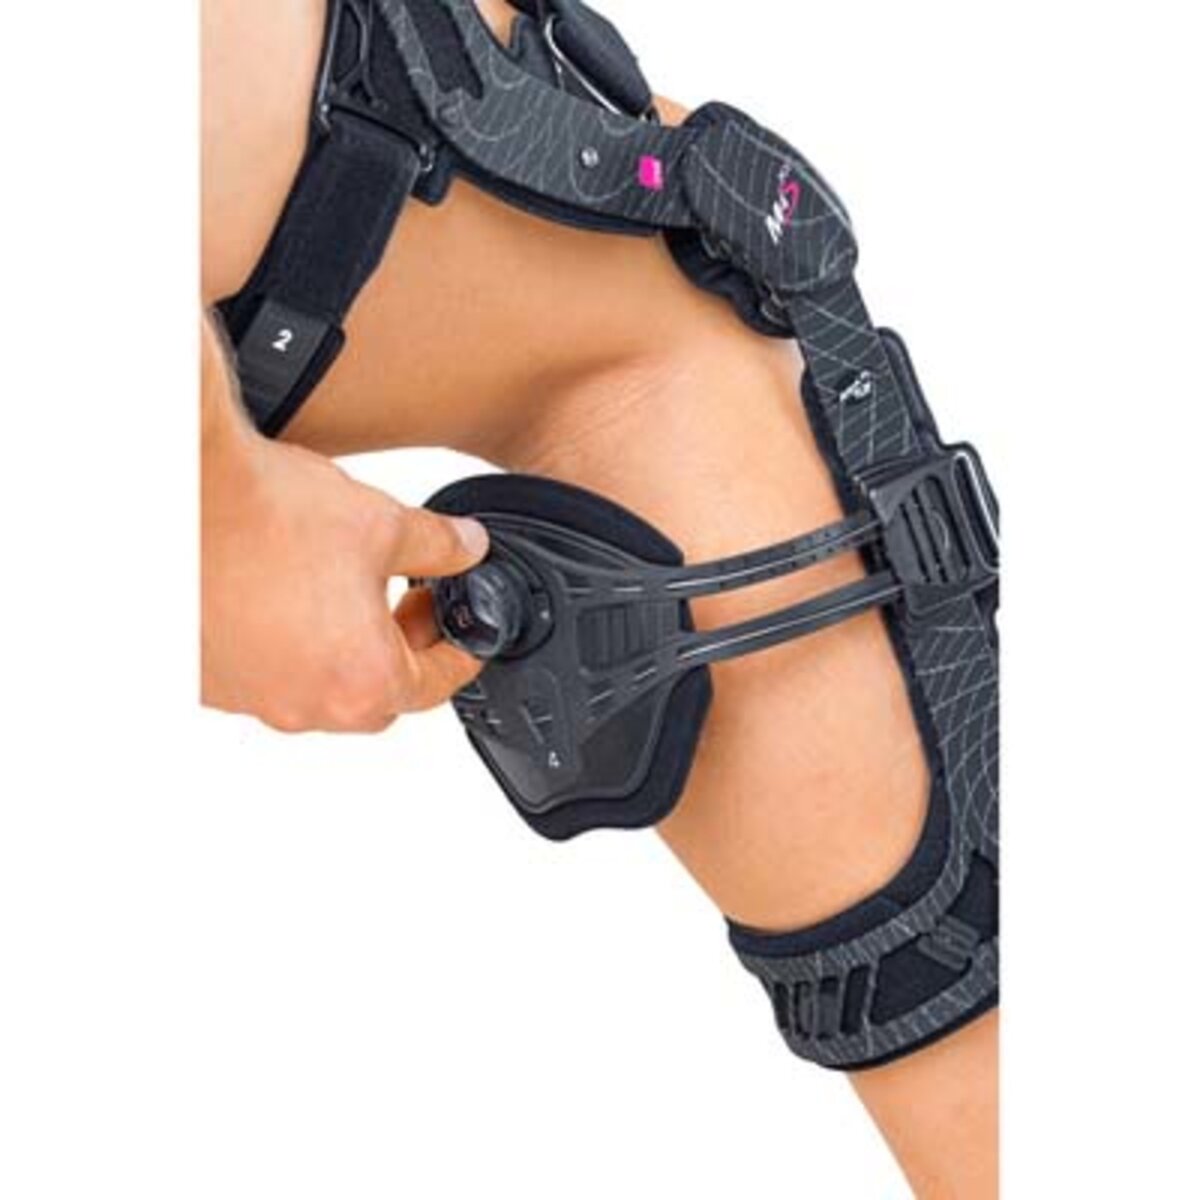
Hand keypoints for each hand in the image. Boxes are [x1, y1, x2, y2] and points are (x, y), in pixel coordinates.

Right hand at [201, 312, 487, 731]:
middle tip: (409, 603)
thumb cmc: (269, 514)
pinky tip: (286, 598)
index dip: (459, 653)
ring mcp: (248, 698)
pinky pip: (264, 676)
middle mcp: (303, 705)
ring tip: (346, 593)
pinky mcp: (205, 680)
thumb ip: (441, 547)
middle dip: (402, 652)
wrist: (178, 491)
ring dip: (342, 651)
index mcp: (361, 681)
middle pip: (376, 696)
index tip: (461, 635)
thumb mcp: (384, 524)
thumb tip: (468, 549)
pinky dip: (286, 648)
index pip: (435, 685)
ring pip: (317, 688)